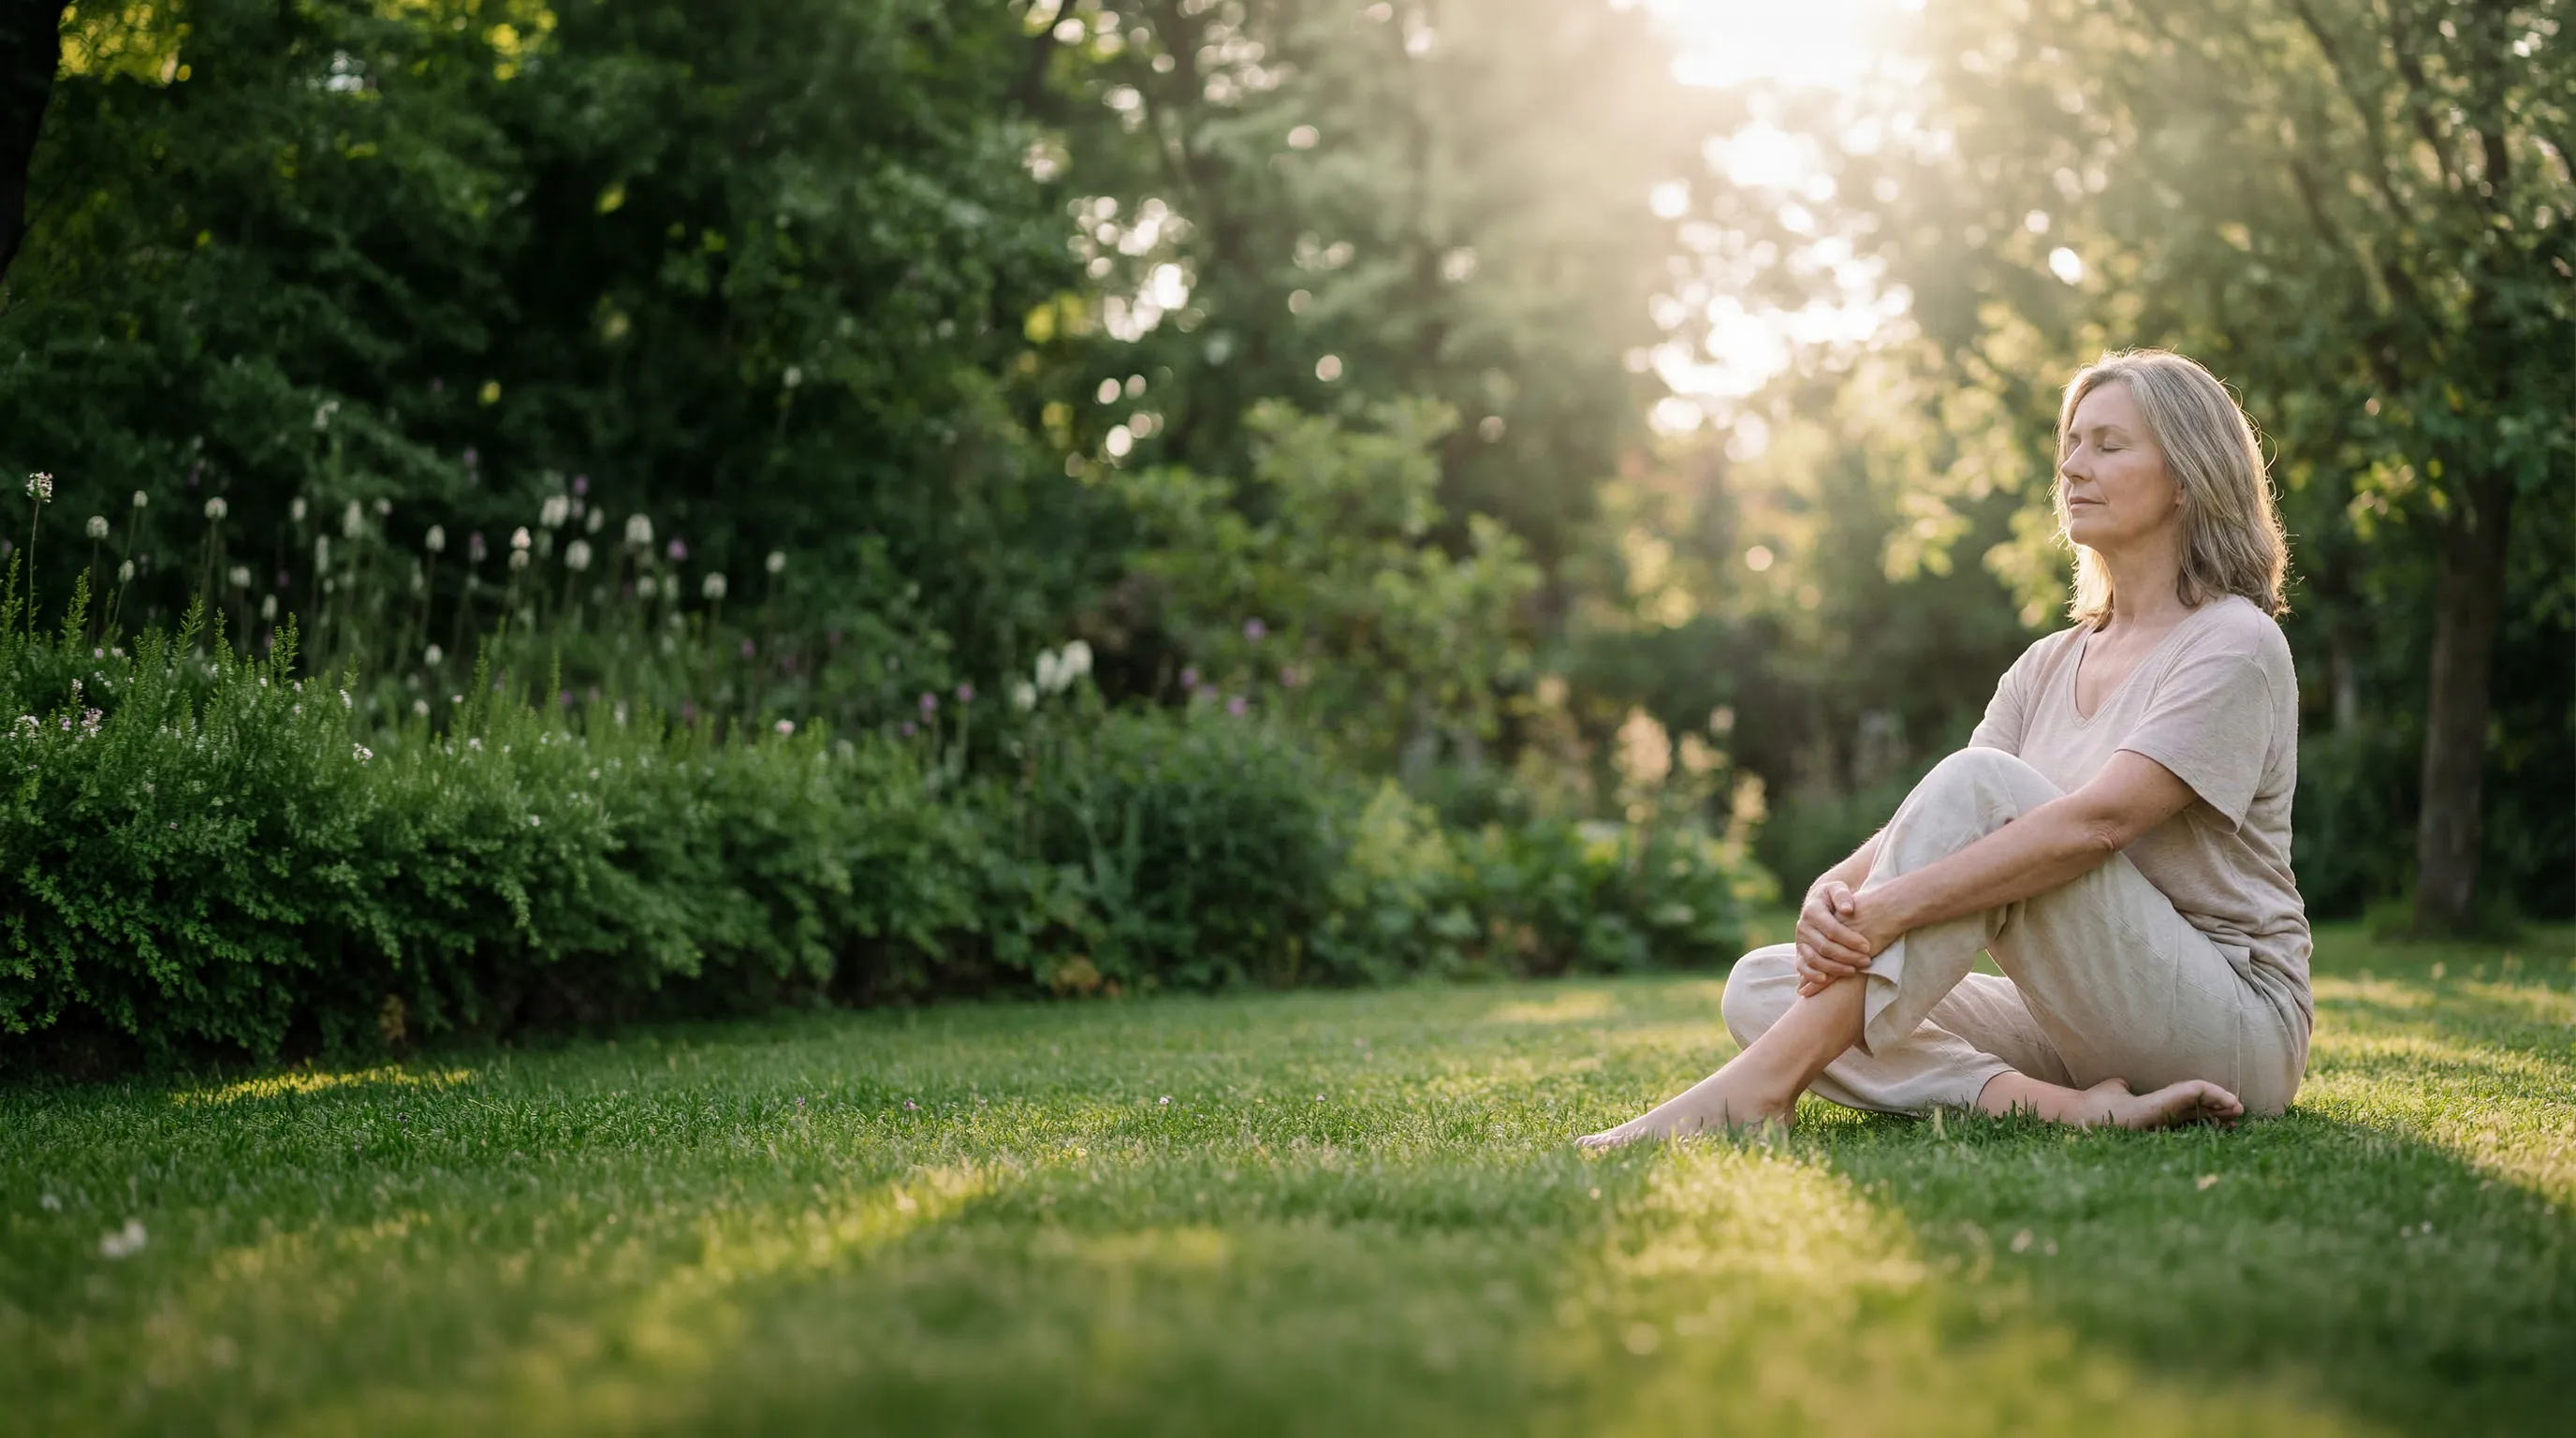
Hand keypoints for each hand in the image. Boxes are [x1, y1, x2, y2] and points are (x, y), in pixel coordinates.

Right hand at [1794, 881, 1883, 995]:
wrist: (1820, 904)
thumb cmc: (1835, 897)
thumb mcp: (1838, 888)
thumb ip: (1842, 895)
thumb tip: (1847, 909)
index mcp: (1812, 910)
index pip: (1832, 929)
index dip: (1850, 939)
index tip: (1868, 946)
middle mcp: (1803, 926)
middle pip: (1824, 946)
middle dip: (1847, 956)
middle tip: (1866, 961)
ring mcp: (1800, 941)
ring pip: (1814, 959)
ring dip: (1834, 968)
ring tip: (1853, 971)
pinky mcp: (1799, 953)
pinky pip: (1802, 967)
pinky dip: (1811, 975)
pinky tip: (1826, 980)